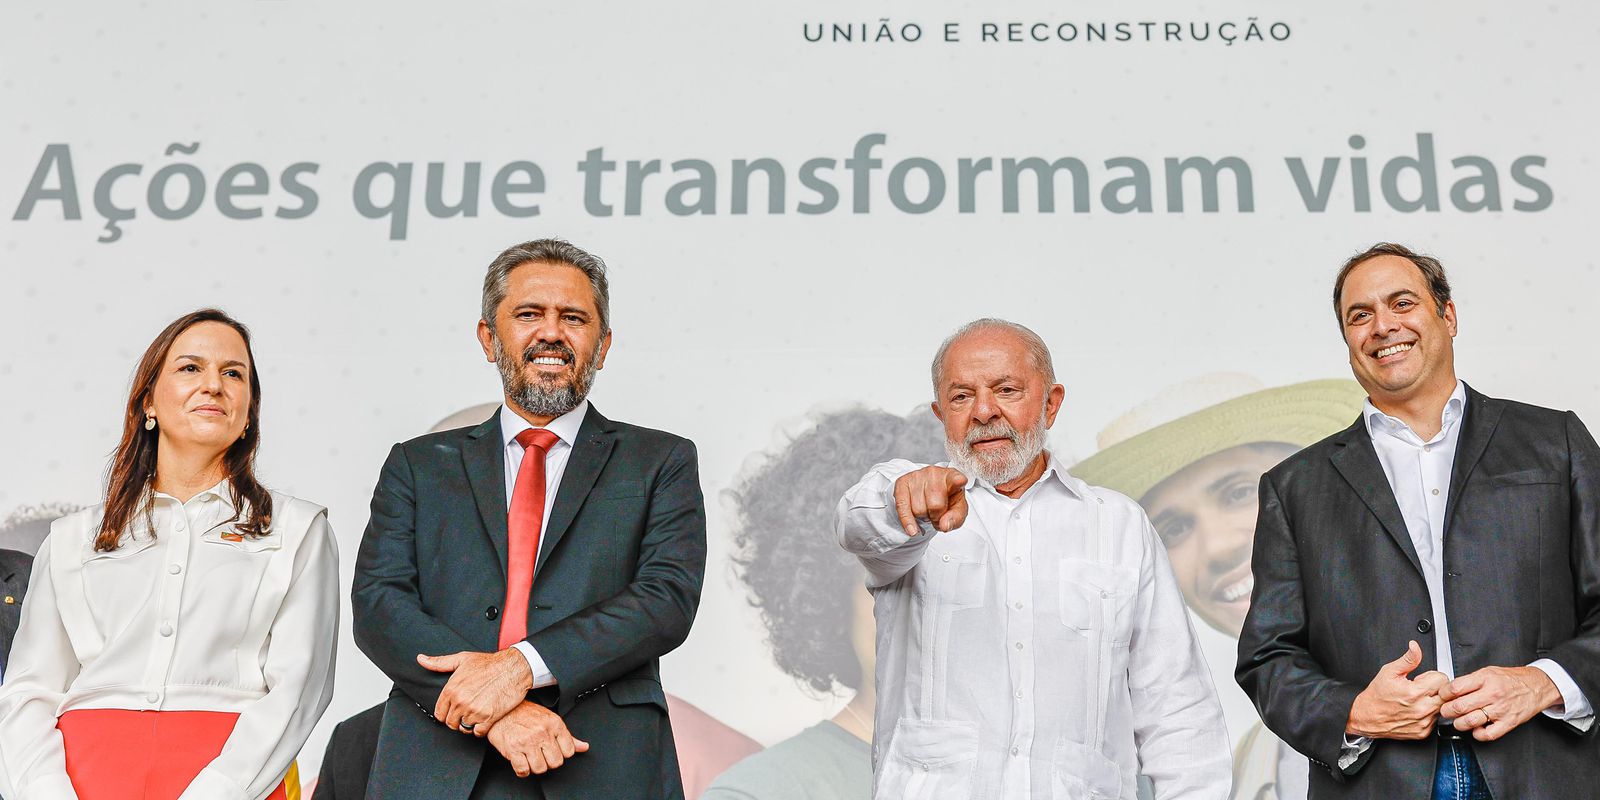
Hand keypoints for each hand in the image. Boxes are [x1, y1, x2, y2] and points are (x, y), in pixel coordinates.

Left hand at [418, 648, 533, 734]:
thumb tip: (421, 660)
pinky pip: (478, 732)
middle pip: (451, 723)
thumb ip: (439, 662)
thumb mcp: (462, 659)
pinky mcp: (488, 718)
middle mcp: (460, 702)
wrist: (513, 668)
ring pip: (464, 728)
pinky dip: (481, 729)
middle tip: (466, 712)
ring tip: (476, 715)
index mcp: (451, 690)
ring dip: (469, 724)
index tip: (453, 710)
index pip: (439, 713)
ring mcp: (474, 711)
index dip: (446, 713)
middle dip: (457, 719)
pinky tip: (485, 720)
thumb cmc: (490, 663)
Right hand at [487, 701, 590, 776]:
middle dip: (549, 761)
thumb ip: (568, 736)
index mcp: (554, 724)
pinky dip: (522, 769)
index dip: (561, 753)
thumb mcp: (550, 719)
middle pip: (556, 762)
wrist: (501, 710)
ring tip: (530, 757)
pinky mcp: (513, 749)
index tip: (553, 750)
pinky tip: (521, 760)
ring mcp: (527, 742)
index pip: (569, 751)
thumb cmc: (525, 714)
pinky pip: (523, 770)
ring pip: (540, 769)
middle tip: (541, 754)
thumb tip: (583, 747)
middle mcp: (542, 732)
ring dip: (535, 766)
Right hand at [893, 466, 968, 536]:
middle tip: (937, 515)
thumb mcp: (957, 510)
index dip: (957, 481)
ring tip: (926, 510)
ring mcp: (917, 476)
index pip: (956, 478)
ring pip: (918, 509)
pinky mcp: (903, 482)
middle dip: (936, 516)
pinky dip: (907, 521)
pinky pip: (902, 506)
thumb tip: (944, 525)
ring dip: (923, 517)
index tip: (960, 481)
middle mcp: (935, 473)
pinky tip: (912, 529)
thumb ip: (955, 519)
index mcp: (953, 477)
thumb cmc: (946, 500)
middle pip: (935, 505)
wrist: (929, 493)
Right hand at [1347, 641, 1450, 739]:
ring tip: (1417, 699)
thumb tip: (1415, 648)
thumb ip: (1407, 659)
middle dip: (1436, 688)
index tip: (1422, 679)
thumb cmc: (1376, 696)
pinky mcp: (1423, 731)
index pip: (1442, 679)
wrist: (1367, 717)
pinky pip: (1436, 720)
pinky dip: (1428, 714)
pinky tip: (1415, 710)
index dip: (1432, 676)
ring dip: (1433, 702)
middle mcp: (1422, 709)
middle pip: (1446, 694)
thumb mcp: (1388, 672)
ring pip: (1442, 707)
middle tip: (1421, 688)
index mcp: (1415, 692)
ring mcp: (1424, 722)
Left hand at [1439, 665, 1561, 741]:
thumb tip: (1449, 690)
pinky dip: (1478, 734)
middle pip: (1459, 706)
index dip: (1443, 694)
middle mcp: (1492, 694)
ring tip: (1458, 720)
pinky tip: (1476, 729)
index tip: (1442, 696)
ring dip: (1459, 724)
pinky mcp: (1509, 722)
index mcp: (1485, 679)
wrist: (1537, 686)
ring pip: (1470, 722)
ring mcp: (1501, 710)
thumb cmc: (1511, 679)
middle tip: (1445, 710)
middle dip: (1446, 711)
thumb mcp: (1488, 671)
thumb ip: (1469, 681)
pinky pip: (1488, 734)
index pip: (1454, 688)